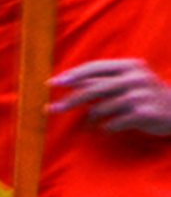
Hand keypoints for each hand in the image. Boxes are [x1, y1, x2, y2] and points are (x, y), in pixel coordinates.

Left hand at [49, 59, 170, 135]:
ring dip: (88, 119)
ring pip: (101, 109)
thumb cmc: (145, 95)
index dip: (72, 75)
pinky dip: (104, 128)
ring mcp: (139, 95)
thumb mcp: (128, 81)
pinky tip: (104, 130)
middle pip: (93, 89)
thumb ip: (102, 82)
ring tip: (84, 125)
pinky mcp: (143, 114)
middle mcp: (134, 78)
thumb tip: (68, 85)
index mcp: (129, 66)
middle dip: (70, 100)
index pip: (94, 67)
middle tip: (51, 109)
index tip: (52, 83)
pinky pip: (112, 123)